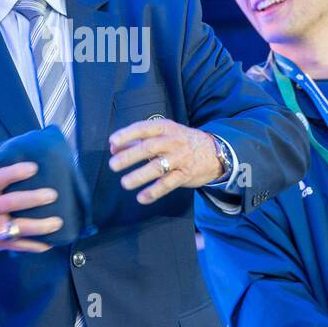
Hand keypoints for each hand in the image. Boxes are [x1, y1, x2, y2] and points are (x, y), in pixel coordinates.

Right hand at [0, 162, 62, 266]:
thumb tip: (24, 167)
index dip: (16, 172)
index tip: (34, 168)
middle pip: (12, 202)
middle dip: (33, 198)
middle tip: (52, 195)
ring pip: (19, 227)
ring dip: (40, 226)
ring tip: (57, 222)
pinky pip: (19, 245)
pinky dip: (35, 246)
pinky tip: (50, 243)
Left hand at [108, 119, 222, 204]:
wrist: (214, 151)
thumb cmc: (181, 141)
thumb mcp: (163, 134)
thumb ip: (137, 140)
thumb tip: (113, 148)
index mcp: (165, 128)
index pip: (143, 128)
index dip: (127, 135)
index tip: (112, 142)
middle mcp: (172, 142)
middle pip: (148, 148)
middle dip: (129, 156)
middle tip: (113, 165)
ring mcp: (179, 159)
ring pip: (157, 168)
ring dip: (140, 176)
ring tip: (125, 183)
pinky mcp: (185, 175)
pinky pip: (168, 184)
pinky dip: (154, 192)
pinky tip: (142, 198)